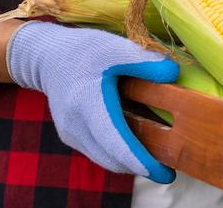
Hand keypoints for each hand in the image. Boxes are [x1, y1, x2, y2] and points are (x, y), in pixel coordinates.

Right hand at [8, 21, 178, 183]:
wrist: (49, 57)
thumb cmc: (83, 50)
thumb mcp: (114, 47)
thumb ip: (144, 60)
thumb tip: (173, 73)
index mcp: (87, 104)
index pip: (115, 142)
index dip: (140, 161)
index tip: (164, 174)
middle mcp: (76, 126)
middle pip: (112, 158)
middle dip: (141, 167)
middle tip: (169, 170)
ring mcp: (72, 134)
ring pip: (106, 160)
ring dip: (130, 164)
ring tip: (158, 160)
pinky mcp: (72, 136)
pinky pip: (99, 153)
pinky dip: (119, 156)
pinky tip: (137, 148)